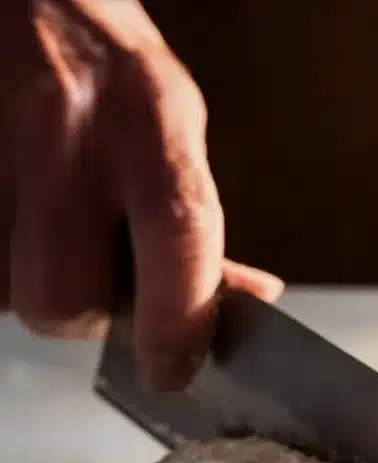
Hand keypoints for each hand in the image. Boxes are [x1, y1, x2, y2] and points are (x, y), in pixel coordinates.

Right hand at [0, 1, 282, 388]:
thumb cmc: (107, 68)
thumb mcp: (171, 127)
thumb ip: (197, 220)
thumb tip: (246, 302)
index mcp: (147, 122)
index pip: (178, 244)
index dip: (178, 327)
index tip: (173, 371)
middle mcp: (64, 134)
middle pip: (63, 300)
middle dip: (81, 312)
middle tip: (94, 277)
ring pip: (8, 292)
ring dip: (33, 286)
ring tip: (50, 230)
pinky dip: (4, 264)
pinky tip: (21, 220)